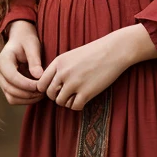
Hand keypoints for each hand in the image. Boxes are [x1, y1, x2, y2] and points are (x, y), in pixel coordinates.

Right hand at [0, 20, 43, 105]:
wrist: (20, 39)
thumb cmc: (27, 40)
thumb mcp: (32, 45)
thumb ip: (34, 60)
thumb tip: (38, 76)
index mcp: (2, 60)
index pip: (12, 77)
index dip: (27, 84)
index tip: (41, 86)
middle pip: (10, 90)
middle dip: (28, 93)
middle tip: (44, 91)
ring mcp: (1, 80)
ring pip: (11, 97)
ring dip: (27, 99)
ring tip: (42, 93)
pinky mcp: (6, 86)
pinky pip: (14, 98)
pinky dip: (26, 100)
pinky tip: (38, 94)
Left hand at [36, 25, 156, 111]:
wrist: (114, 50)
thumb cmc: (95, 52)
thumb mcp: (72, 55)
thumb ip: (60, 69)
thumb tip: (52, 86)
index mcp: (58, 62)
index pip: (41, 83)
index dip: (47, 89)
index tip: (57, 89)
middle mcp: (63, 73)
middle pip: (50, 94)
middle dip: (57, 96)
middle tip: (68, 93)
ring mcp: (74, 83)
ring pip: (60, 102)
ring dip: (68, 101)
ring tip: (77, 95)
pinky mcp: (86, 93)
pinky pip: (74, 107)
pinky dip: (78, 105)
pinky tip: (85, 98)